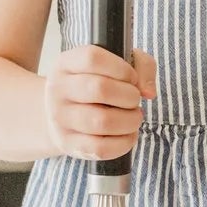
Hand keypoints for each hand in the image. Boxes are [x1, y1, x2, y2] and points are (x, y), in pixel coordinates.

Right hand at [43, 46, 156, 161]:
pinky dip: (124, 143)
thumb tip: (148, 92)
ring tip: (133, 117)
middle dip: (130, 96)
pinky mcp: (67, 143)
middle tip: (134, 100)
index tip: (131, 78)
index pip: (93, 59)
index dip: (122, 69)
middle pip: (100, 89)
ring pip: (102, 121)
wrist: (61, 113)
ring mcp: (59, 118)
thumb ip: (141, 66)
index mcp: (67, 63)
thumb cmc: (96, 84)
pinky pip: (100, 148)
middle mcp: (58, 89)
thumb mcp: (115, 64)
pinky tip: (128, 134)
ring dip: (130, 120)